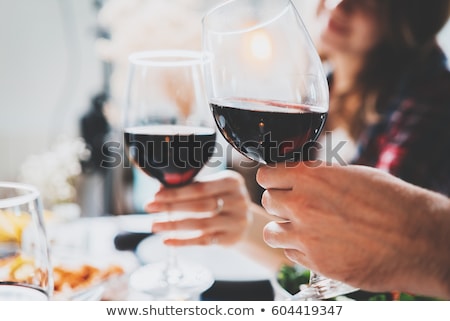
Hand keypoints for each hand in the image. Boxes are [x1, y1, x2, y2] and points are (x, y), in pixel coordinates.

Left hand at [145, 170, 250, 245]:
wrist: (243, 219)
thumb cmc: (222, 198)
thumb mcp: (213, 186)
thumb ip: (190, 186)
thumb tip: (160, 190)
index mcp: (232, 181)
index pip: (200, 188)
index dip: (176, 193)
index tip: (156, 195)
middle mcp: (238, 200)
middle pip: (200, 206)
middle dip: (171, 207)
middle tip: (149, 207)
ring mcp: (237, 221)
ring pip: (201, 225)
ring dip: (174, 225)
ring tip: (155, 225)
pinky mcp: (232, 238)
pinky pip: (204, 241)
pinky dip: (183, 241)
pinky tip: (167, 240)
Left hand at [256, 162, 449, 298]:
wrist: (418, 239)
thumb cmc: (392, 202)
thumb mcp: (353, 175)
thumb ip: (321, 176)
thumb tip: (304, 176)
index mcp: (310, 178)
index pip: (265, 175)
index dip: (273, 179)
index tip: (279, 183)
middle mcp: (301, 205)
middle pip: (267, 202)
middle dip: (279, 203)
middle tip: (296, 206)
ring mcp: (306, 236)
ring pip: (271, 232)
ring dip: (283, 229)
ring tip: (301, 229)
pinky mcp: (315, 262)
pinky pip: (290, 254)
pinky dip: (299, 250)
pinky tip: (318, 245)